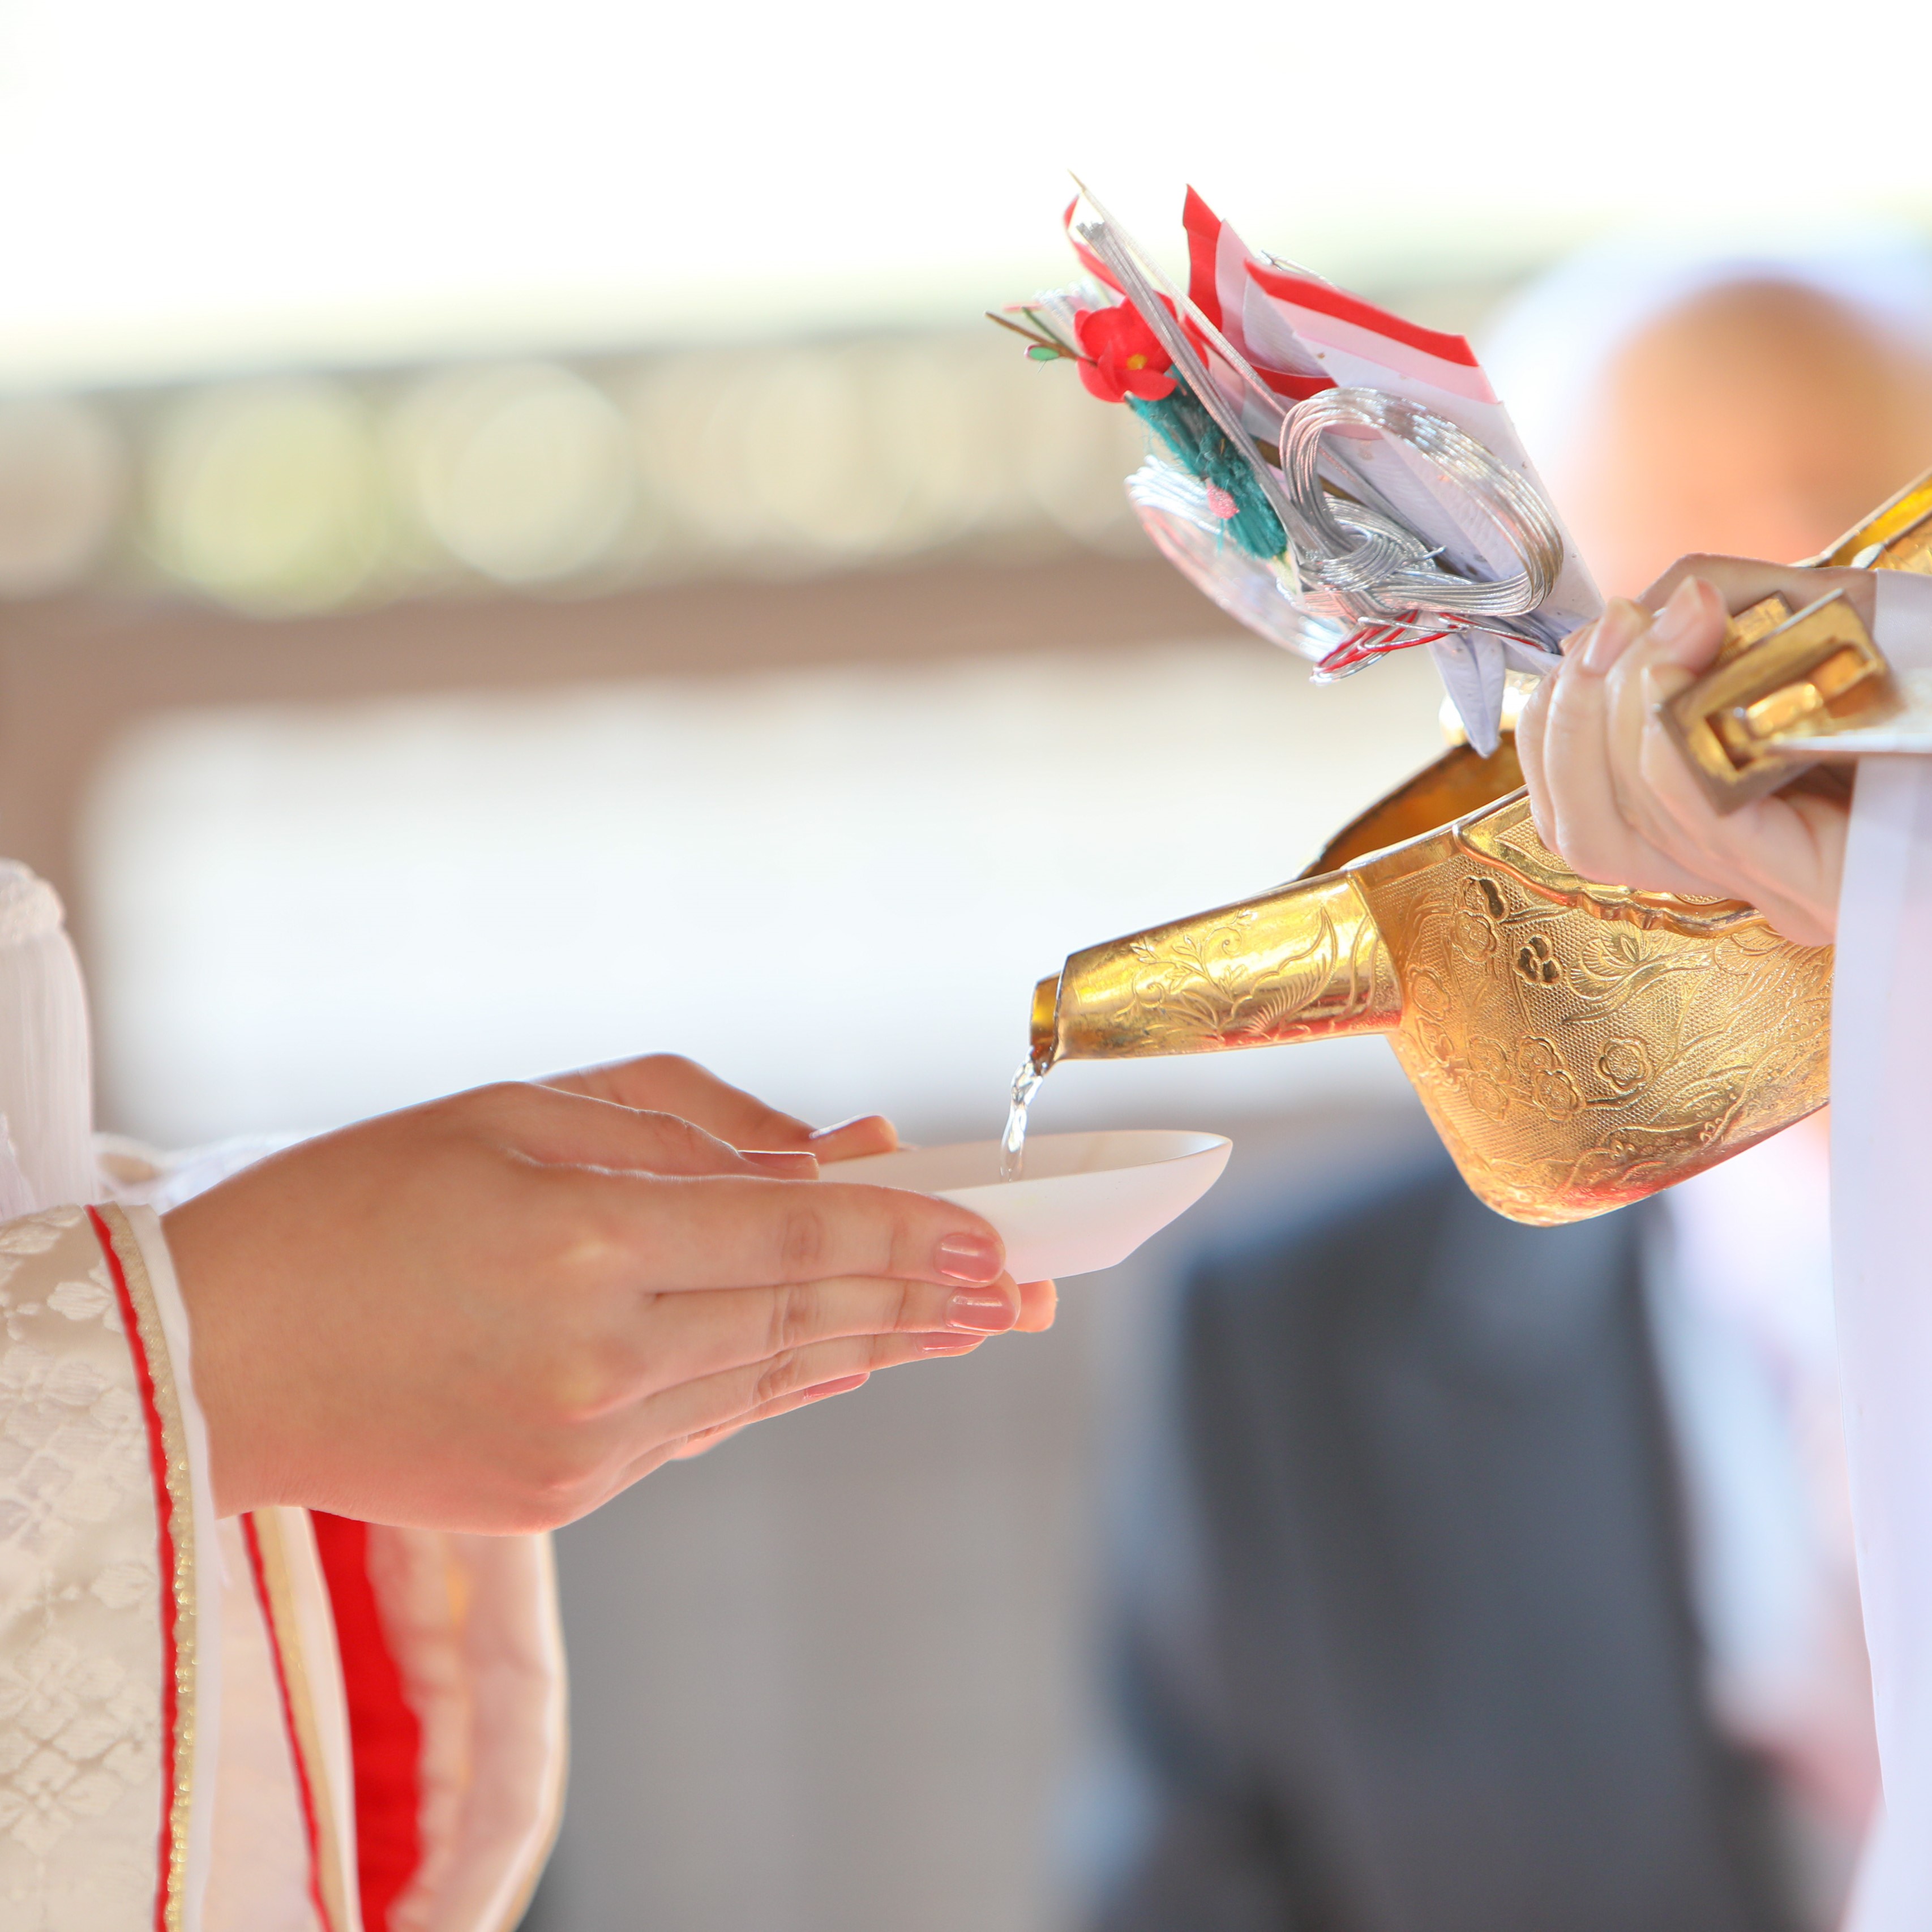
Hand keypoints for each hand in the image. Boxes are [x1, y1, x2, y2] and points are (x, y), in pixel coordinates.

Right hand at [164, 1068, 1052, 1529]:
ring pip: (770, 1376)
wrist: (210, 1359)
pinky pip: (707, 1422)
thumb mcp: (512, 1110)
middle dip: (929, 1299)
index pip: (798, 1237)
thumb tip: (821, 1151)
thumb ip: (680, 1125)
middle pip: (807, 1317)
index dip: (912, 1236)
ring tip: (968, 1324)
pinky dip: (785, 1383)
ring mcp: (581, 1443)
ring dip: (877, 1345)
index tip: (1000, 1236)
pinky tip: (847, 1362)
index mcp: (583, 1243)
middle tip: (1030, 1287)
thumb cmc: (352, 1199)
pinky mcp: (560, 1492)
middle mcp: (598, 1358)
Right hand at [1515, 555, 1867, 945]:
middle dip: (1575, 713)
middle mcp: (1751, 880)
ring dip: (1622, 703)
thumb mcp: (1805, 620)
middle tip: (1627, 626)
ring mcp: (1782, 894)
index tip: (1606, 632)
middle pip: (1586, 830)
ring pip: (1622, 823)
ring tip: (1679, 621)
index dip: (1557, 726)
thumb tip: (1638, 615)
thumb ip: (1707, 615)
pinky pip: (1694, 813)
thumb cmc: (1928, 668)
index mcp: (1737, 838)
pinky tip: (1693, 648)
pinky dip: (1665, 723)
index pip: (1581, 821)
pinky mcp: (1819, 887)